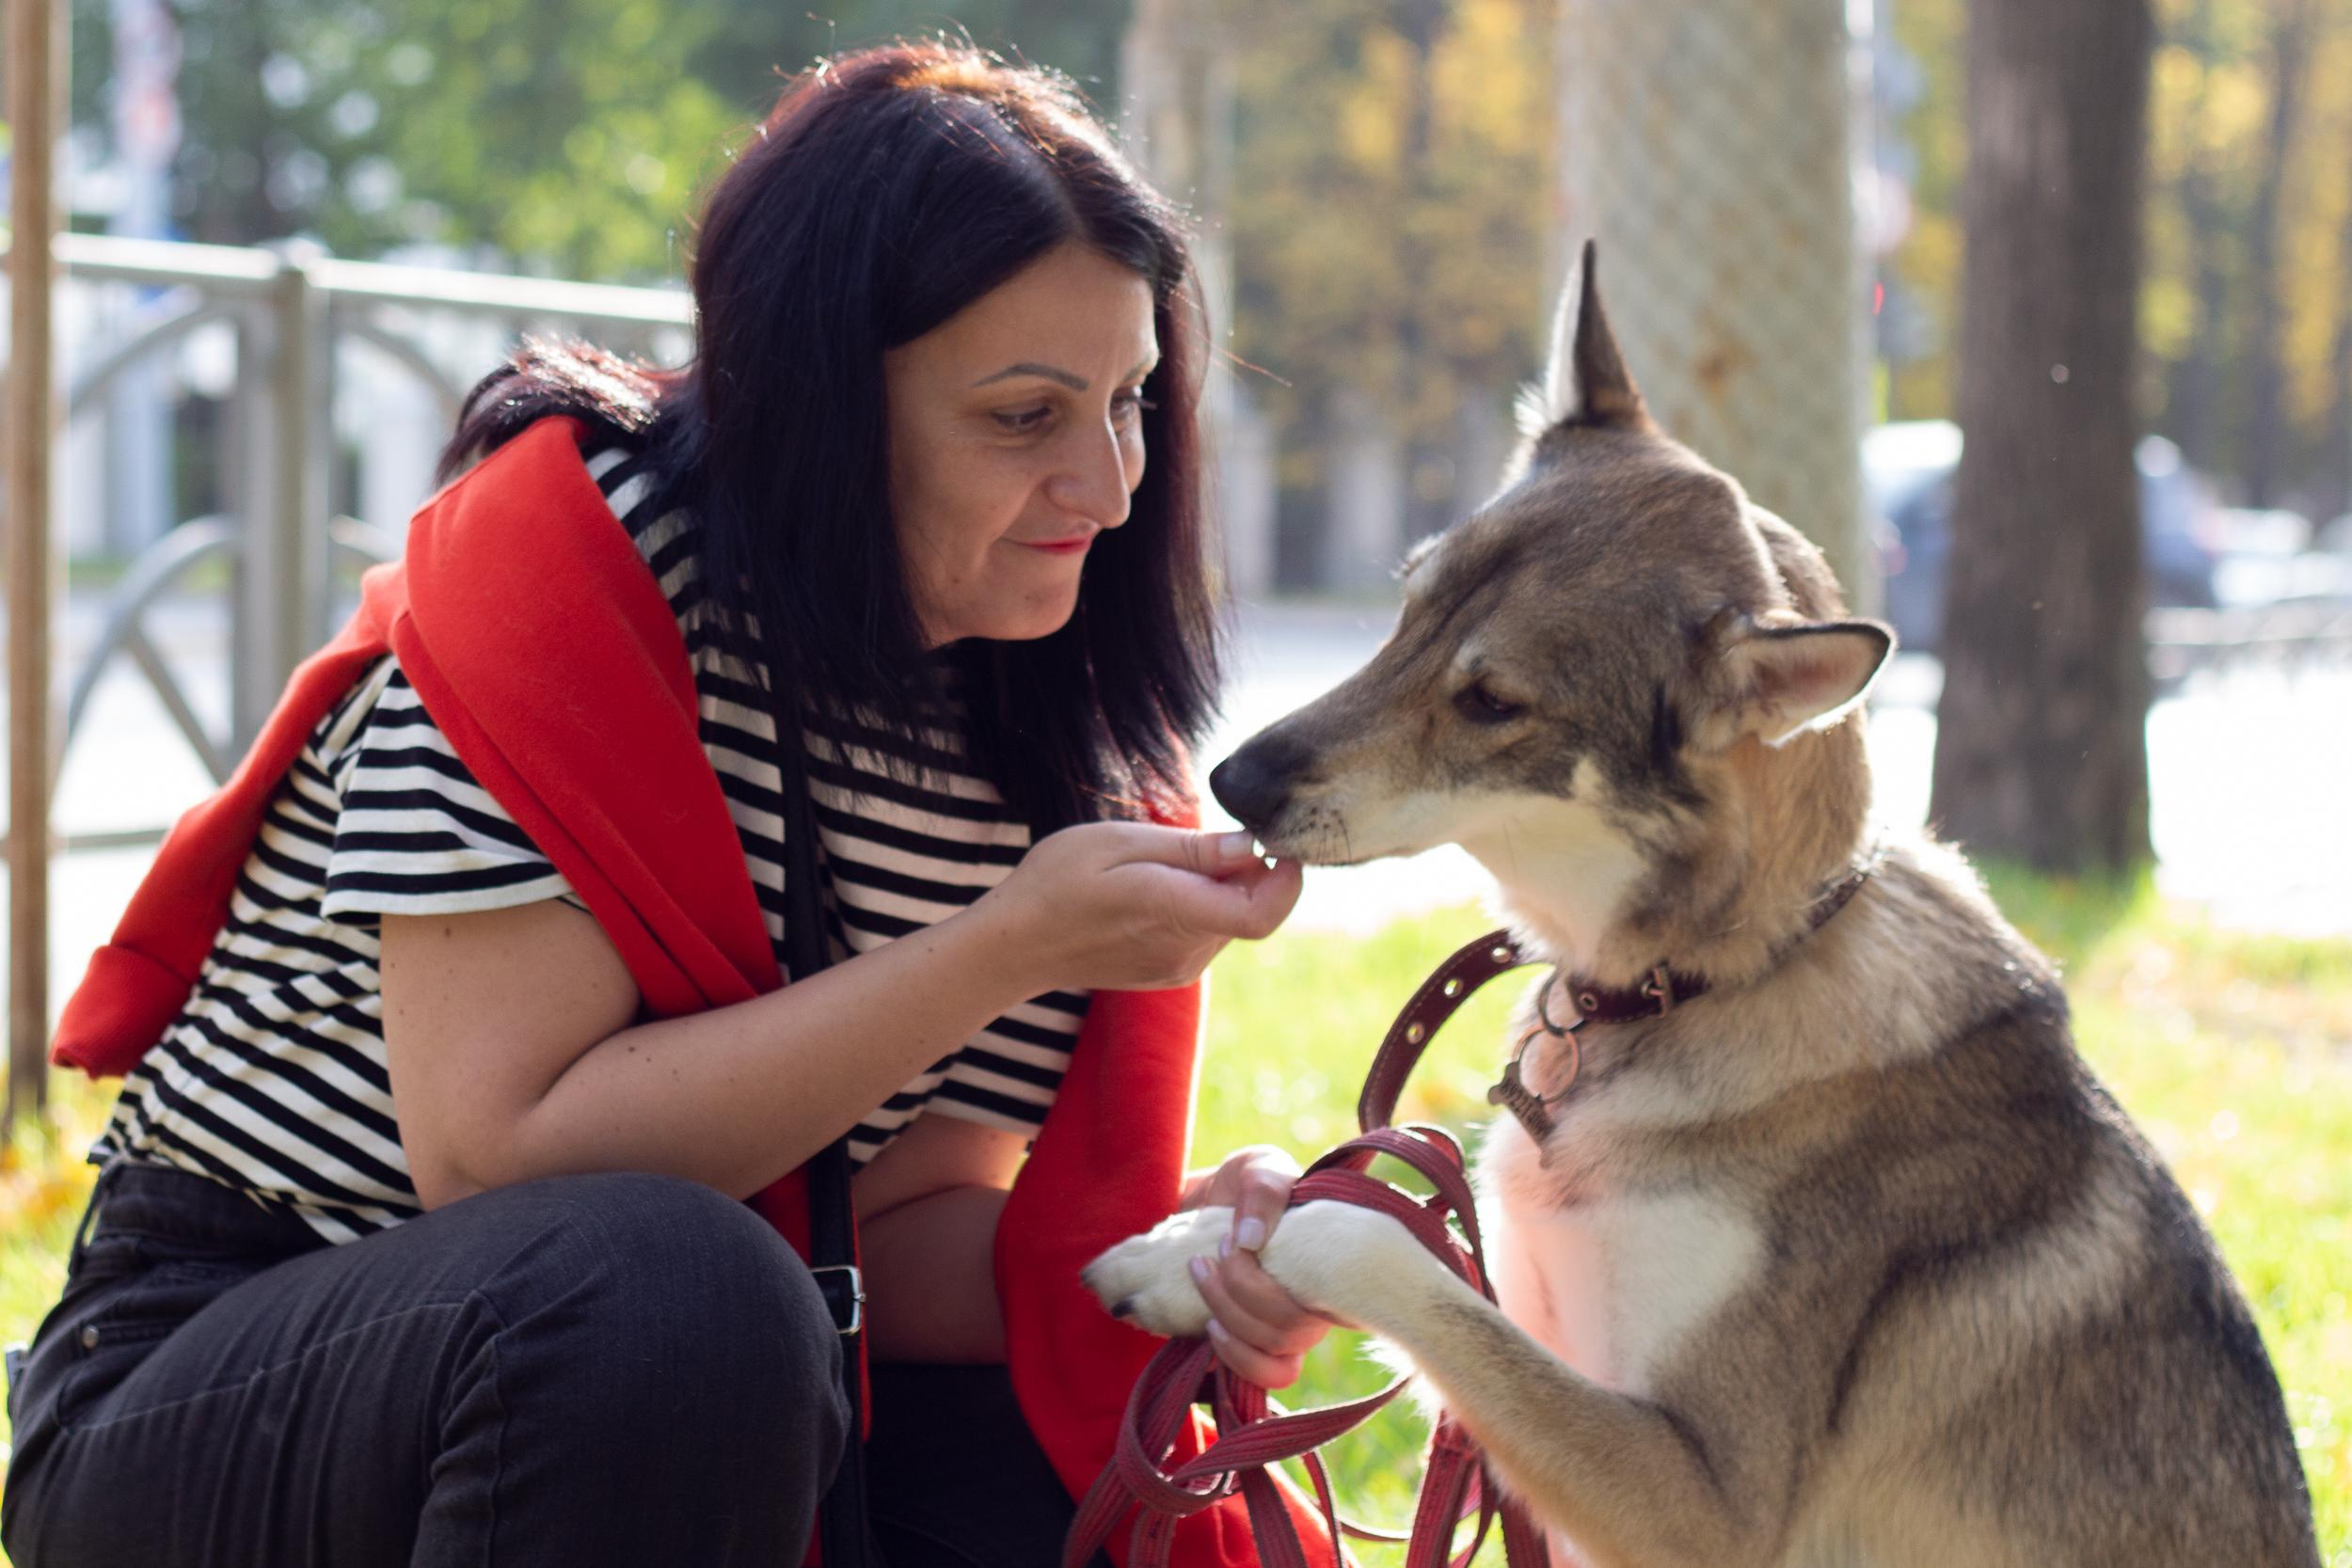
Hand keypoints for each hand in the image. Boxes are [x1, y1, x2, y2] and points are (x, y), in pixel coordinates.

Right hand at [977, 823, 1302, 994]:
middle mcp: (1185, 950)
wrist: (1015, 945)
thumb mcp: (1120, 842)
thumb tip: (1254, 846)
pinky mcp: (1172, 972)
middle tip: (1198, 838)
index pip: (1261, 913)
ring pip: (1230, 917)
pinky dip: (1201, 903)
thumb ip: (1192, 849)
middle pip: (1250, 907)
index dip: (1287, 879)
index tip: (1279, 843)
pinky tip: (1155, 888)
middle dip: (1246, 869)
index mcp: (1172, 912)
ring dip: (1219, 885)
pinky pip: (1208, 930)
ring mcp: (1180, 967)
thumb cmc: (1056, 882)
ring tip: (1160, 863)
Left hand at [1182, 1146, 1330, 1387]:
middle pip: (1292, 1330)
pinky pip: (1263, 1376)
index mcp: (1328, 1264)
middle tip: (1209, 1252)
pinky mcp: (1258, 1345)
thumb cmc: (1244, 1185)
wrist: (1208, 1205)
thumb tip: (1253, 1239)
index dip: (1279, 1281)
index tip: (1234, 1239)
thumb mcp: (1257, 1168)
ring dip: (1232, 1322)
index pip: (1335, 1298)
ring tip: (1201, 1278)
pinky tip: (1209, 1326)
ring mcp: (1289, 1329)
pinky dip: (1234, 1357)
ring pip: (1278, 1356)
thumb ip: (1263, 1189)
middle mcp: (1316, 1303)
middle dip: (1240, 1291)